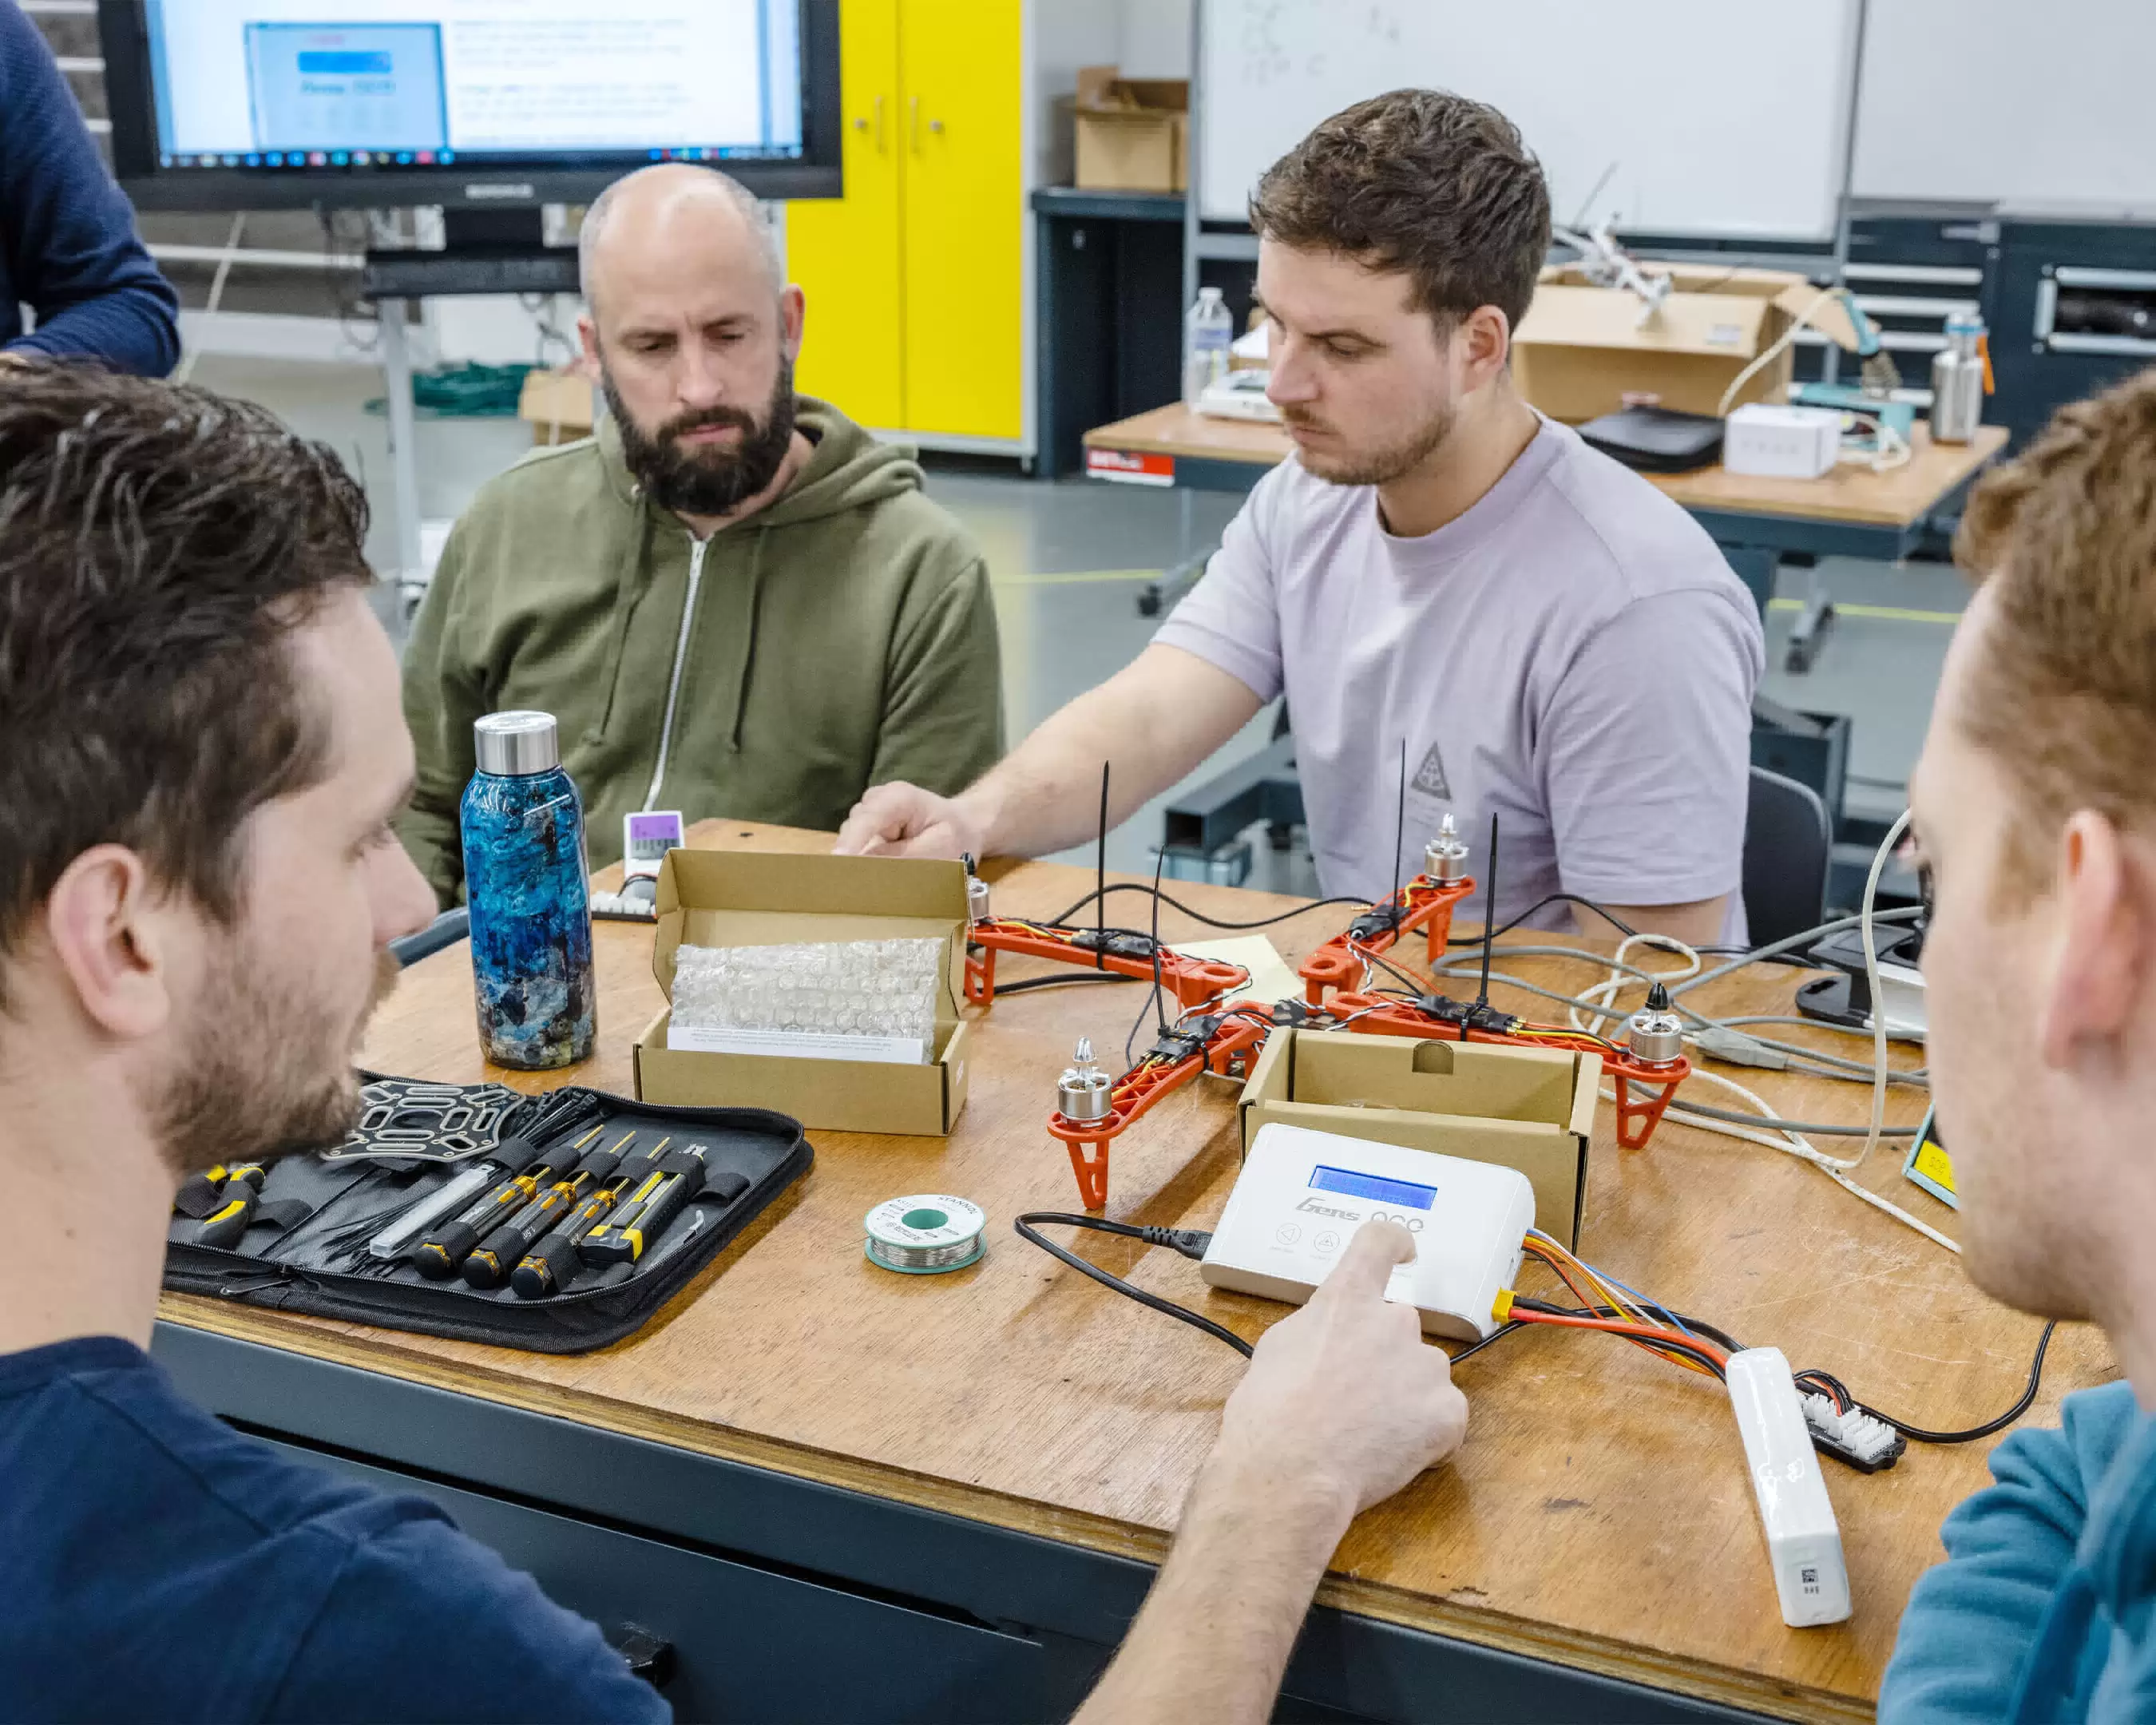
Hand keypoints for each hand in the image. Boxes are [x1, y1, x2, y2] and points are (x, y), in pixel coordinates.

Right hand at [833, 781, 983, 858]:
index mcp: (900, 797)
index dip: (852, 841)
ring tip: (891, 869)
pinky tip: (885, 863)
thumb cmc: (955, 837)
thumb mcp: (938, 850)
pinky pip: (857, 843)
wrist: (963, 827)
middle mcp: (879, 797)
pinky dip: (866, 856)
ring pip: (852, 837)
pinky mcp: (867, 822)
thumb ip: (903, 858)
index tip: (839, 862)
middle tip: (861, 882)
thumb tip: (867, 868)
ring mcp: (871, 808)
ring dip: (864, 856)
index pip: (868, 817)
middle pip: (854, 828)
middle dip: (856, 854)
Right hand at [1213, 1222, 1467, 1521]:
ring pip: (1423, 1374)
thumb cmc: (1270, 1416)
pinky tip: (1392, 1452)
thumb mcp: (1279, 1346)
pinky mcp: (1448, 1412)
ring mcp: (1426, 1366)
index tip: (1403, 1251)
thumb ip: (1320, 1325)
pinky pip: (1445, 1417)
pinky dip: (1427, 1435)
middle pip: (1399, 1327)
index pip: (1380, 1242)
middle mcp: (1394, 1321)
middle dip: (1383, 1356)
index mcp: (1347, 1299)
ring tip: (1367, 1431)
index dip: (1395, 1243)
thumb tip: (1333, 1334)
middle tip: (1354, 1395)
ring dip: (1405, 1396)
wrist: (1291, 1470)